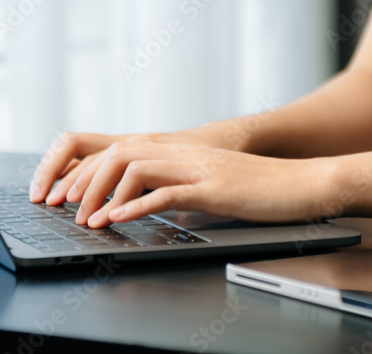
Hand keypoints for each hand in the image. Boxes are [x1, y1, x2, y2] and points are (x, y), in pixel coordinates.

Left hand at [28, 124, 248, 203]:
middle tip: (67, 207)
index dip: (91, 171)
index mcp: (183, 153)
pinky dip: (135, 206)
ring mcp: (198, 168)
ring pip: (135, 167)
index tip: (70, 196)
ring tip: (90, 221)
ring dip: (104, 194)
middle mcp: (185, 154)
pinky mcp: (212, 187)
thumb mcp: (212, 187)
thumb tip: (153, 205)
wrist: (304, 183)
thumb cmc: (263, 189)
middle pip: (119, 153)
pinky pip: (165, 192)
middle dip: (86, 180)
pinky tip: (118, 220)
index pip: (123, 150)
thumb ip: (181, 190)